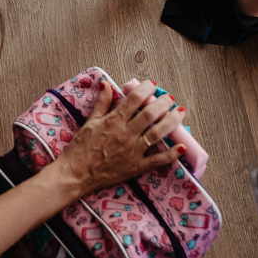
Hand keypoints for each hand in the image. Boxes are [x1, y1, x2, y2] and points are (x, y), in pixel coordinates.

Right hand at [52, 80, 186, 198]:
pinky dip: (171, 154)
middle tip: (169, 98)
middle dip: (163, 103)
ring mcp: (132, 151)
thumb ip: (101, 103)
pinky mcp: (136, 166)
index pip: (134, 99)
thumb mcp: (89, 122)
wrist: (76, 174)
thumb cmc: (81, 148)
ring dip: (172, 122)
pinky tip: (182, 147)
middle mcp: (125, 134)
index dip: (146, 89)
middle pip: (150, 114)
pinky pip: (157, 160)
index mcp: (113, 121)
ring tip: (180, 112)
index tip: (152, 84)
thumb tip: (106, 83)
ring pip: (157, 134)